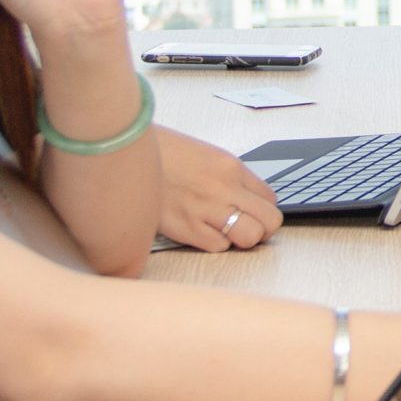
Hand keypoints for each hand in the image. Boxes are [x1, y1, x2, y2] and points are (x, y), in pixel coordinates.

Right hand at [155, 126, 283, 250]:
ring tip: (226, 232)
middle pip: (269, 221)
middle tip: (248, 229)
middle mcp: (224, 188)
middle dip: (263, 229)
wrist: (130, 153)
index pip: (270, 199)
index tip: (253, 214)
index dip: (263, 210)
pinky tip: (202, 231)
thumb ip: (231, 179)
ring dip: (241, 239)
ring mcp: (205, 209)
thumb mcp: (208, 156)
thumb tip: (248, 202)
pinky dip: (214, 243)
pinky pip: (218, 247)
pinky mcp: (185, 227)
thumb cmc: (165, 155)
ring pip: (249, 237)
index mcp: (231, 167)